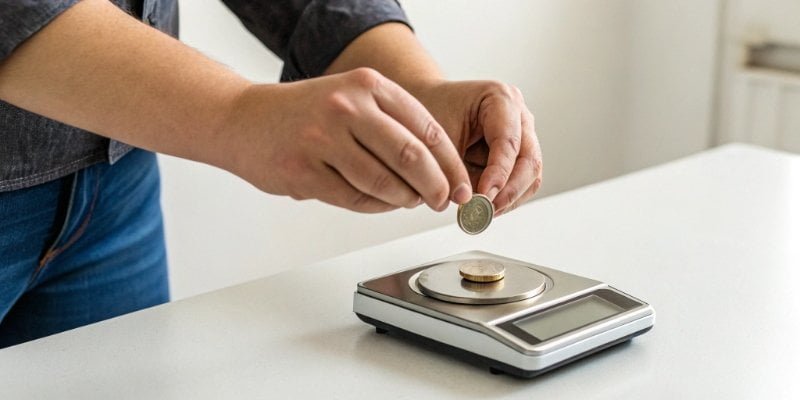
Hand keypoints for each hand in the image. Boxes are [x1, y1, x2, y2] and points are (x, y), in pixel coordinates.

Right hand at [217, 68, 472, 212]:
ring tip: (410, 202)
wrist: (243, 120)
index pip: (426, 129)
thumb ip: (393, 126)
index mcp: (368, 86)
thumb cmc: (305, 114)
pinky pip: (355, 199)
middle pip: (412, 157)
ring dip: (405, 200)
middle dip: (437, 186)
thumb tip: (439, 169)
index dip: (450, 163)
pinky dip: (376, 206)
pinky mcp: (305, 171)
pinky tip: (380, 202)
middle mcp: (347, 107)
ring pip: (385, 183)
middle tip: (445, 201)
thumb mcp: (353, 99)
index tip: (461, 184)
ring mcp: (323, 139)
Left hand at [413, 80, 542, 215]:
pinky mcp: (518, 154)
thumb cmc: (430, 113)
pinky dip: (506, 197)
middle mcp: (518, 115)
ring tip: (482, 212)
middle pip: (530, 161)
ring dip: (508, 198)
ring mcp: (522, 135)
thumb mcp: (437, 140)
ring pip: (530, 175)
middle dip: (508, 191)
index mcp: (500, 98)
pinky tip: (484, 206)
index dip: (499, 174)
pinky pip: (522, 182)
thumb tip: (474, 205)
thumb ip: (456, 172)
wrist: (426, 106)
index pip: (509, 142)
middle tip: (485, 210)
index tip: (484, 197)